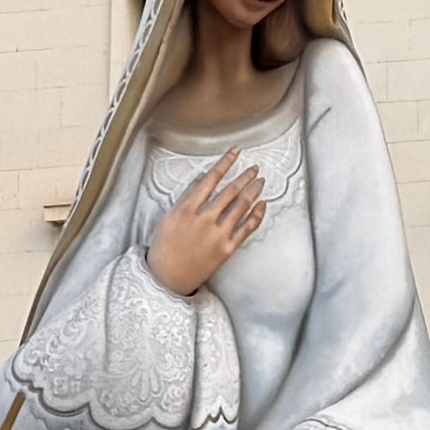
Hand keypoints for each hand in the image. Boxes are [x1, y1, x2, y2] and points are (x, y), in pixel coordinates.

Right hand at [143, 149, 268, 297]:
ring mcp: (217, 234)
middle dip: (245, 176)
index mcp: (187, 209)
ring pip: (241, 206)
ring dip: (253, 191)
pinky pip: (247, 228)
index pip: (211, 179)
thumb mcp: (170, 217)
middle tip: (255, 168)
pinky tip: (263, 204)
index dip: (225, 163)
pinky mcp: (227, 248)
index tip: (236, 152)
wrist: (168, 277)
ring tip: (261, 181)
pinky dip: (257, 214)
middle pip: (230, 191)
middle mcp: (204, 219)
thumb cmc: (166, 246)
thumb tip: (202, 178)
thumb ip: (187, 197)